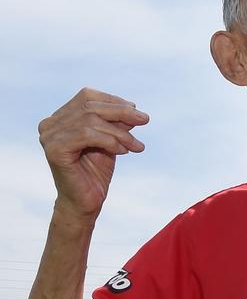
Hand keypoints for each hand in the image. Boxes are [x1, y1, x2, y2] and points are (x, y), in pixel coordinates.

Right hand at [38, 88, 148, 218]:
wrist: (86, 202)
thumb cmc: (96, 171)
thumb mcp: (111, 140)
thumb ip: (116, 123)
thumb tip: (133, 107)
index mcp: (60, 118)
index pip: (87, 96)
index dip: (114, 101)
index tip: (137, 112)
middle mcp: (50, 124)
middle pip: (90, 106)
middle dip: (122, 112)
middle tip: (145, 120)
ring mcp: (49, 136)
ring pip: (91, 120)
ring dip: (120, 132)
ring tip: (135, 145)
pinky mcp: (54, 149)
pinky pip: (87, 135)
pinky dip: (110, 141)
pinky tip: (122, 151)